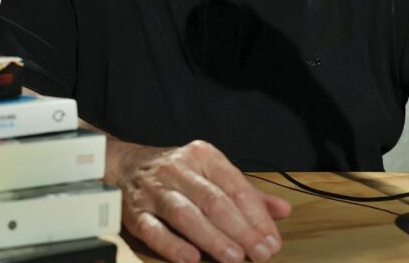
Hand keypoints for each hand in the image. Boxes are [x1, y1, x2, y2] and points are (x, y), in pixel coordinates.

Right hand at [114, 140, 290, 262]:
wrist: (125, 165)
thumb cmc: (177, 172)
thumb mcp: (212, 172)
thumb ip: (247, 193)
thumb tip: (283, 210)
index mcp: (202, 156)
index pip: (235, 186)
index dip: (256, 216)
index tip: (271, 240)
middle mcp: (178, 169)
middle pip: (214, 201)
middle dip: (241, 230)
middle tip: (260, 253)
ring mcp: (154, 191)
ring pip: (186, 214)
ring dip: (212, 238)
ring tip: (234, 257)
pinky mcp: (135, 212)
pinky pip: (153, 230)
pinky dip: (172, 245)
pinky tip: (191, 259)